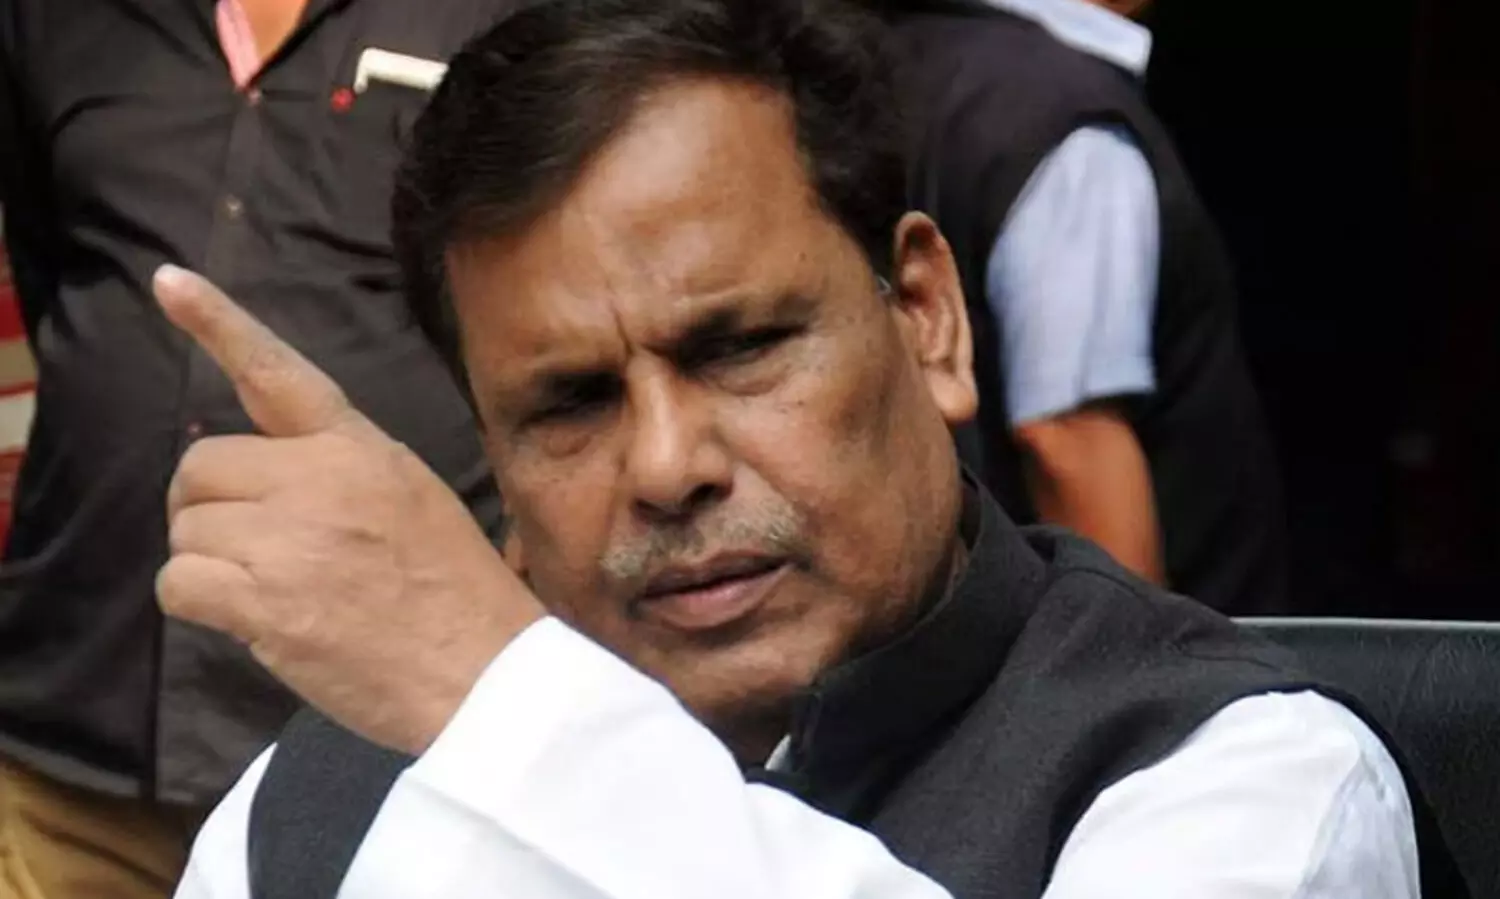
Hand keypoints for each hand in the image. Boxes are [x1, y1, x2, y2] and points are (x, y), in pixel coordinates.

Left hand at [153, 265, 543, 753]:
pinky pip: (181, 585)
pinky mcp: (268, 603)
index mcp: (362, 449)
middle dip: (205, 510)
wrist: (488, 676)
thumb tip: (261, 483)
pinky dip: (198, 606)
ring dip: (209, 566)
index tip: (168, 281)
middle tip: (245, 549)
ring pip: (186, 531)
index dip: (218, 324)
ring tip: (271, 595)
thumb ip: (341, 474)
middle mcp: (322, 480)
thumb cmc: (458, 597)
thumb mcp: (416, 499)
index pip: (280, 373)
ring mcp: (292, 540)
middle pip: (200, 467)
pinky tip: (249, 622)